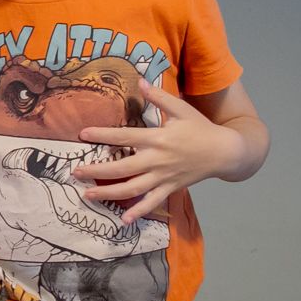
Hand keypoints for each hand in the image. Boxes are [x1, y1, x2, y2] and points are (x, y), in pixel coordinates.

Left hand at [75, 82, 246, 224]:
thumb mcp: (182, 108)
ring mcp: (163, 177)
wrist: (225, 152)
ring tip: (87, 196)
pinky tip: (123, 220)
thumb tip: (140, 80)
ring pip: (132, 189)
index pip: (124, 136)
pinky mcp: (170, 188)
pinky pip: (152, 202)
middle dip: (97, 171)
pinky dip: (138, 212)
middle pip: (122, 168)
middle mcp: (157, 160)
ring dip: (109, 194)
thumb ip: (159, 96)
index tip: (82, 134)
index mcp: (157, 138)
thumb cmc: (200, 128)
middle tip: (76, 172)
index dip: (102, 135)